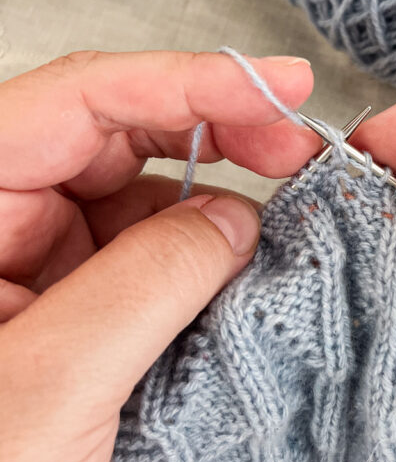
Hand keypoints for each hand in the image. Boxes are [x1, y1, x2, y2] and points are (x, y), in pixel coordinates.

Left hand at [0, 50, 316, 461]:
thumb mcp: (52, 381)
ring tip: (285, 233)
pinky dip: (200, 273)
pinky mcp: (65, 326)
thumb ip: (151, 280)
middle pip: (116, 141)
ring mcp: (29, 275)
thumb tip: (237, 218)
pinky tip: (245, 286)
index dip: (189, 80)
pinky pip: (144, 271)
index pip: (79, 102)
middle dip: (214, 139)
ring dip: (211, 215)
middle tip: (300, 152)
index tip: (278, 85)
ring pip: (138, 207)